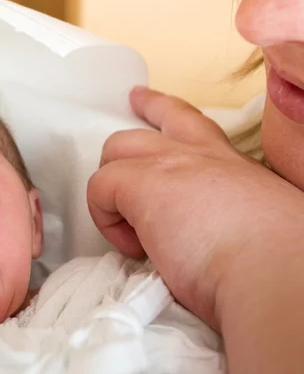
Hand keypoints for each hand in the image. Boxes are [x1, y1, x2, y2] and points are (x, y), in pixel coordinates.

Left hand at [87, 87, 303, 329]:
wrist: (274, 273)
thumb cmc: (274, 262)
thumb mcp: (257, 220)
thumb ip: (230, 216)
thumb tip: (219, 244)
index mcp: (229, 166)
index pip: (190, 125)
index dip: (161, 111)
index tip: (141, 100)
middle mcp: (200, 157)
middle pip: (143, 132)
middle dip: (120, 151)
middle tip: (111, 167)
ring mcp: (168, 164)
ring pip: (116, 150)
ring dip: (112, 189)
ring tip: (131, 230)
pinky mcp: (142, 184)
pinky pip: (100, 187)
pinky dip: (106, 220)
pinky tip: (133, 248)